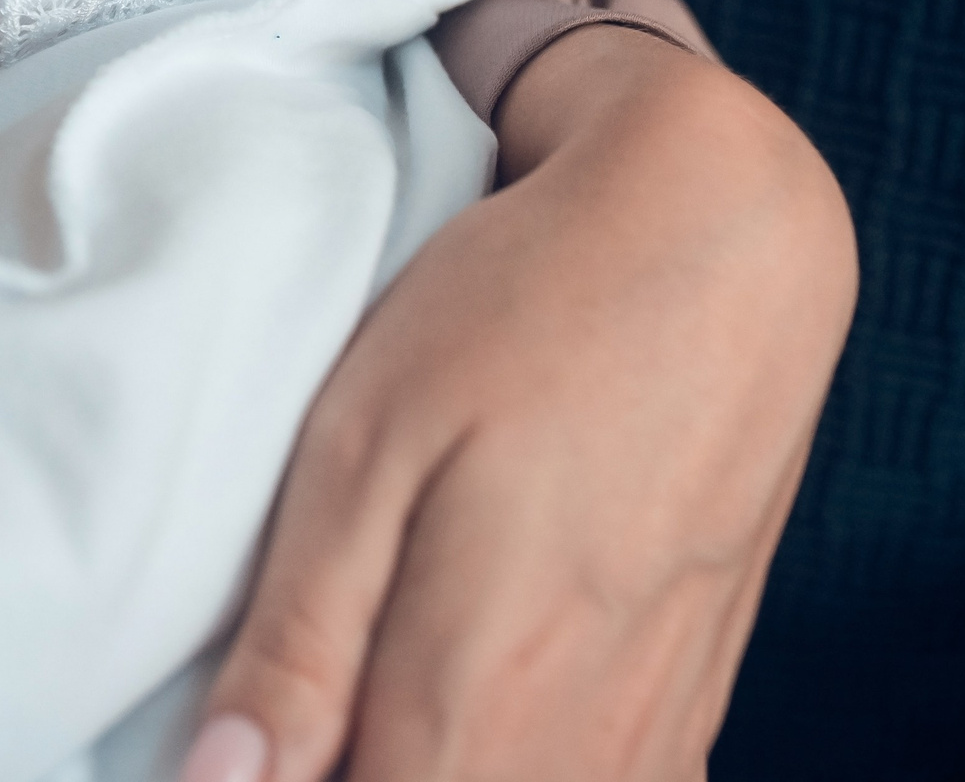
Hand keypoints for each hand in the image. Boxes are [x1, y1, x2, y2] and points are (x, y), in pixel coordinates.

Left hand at [183, 28, 856, 781]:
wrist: (718, 236)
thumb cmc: (520, 317)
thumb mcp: (361, 449)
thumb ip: (298, 642)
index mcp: (478, 698)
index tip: (246, 744)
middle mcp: (585, 744)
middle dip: (359, 770)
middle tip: (296, 704)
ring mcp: (657, 730)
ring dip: (438, 767)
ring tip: (366, 695)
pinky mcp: (694, 699)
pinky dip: (519, 767)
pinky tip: (471, 718)